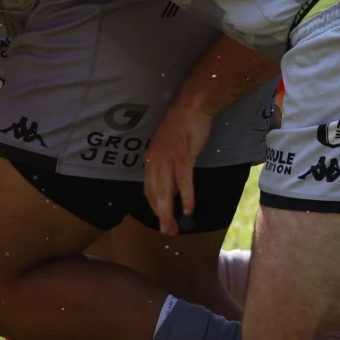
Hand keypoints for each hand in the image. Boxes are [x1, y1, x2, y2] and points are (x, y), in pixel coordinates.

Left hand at [143, 104, 213, 236]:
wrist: (191, 107)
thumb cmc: (182, 127)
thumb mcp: (170, 150)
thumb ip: (169, 168)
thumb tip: (173, 188)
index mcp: (150, 160)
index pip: (149, 190)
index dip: (155, 208)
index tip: (162, 220)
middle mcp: (155, 162)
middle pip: (155, 195)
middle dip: (160, 215)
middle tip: (167, 232)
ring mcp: (168, 160)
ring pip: (166, 192)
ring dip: (168, 213)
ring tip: (172, 228)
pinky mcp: (183, 157)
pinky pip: (184, 182)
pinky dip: (186, 198)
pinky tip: (188, 209)